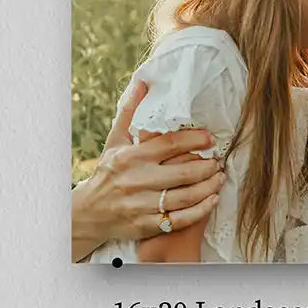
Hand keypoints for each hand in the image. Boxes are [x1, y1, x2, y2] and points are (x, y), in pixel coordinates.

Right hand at [71, 81, 224, 260]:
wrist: (88, 212)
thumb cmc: (108, 172)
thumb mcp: (115, 141)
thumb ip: (130, 113)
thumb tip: (143, 82)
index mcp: (131, 157)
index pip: (169, 144)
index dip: (194, 140)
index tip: (210, 138)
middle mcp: (136, 180)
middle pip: (183, 172)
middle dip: (207, 166)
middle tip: (219, 161)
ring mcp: (141, 205)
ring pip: (185, 197)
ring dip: (208, 187)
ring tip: (219, 178)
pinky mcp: (146, 225)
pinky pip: (180, 220)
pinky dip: (200, 210)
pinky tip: (212, 200)